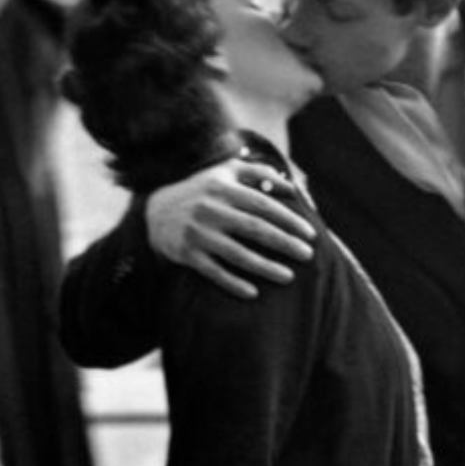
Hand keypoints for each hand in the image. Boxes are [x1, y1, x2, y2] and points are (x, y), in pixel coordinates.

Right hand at [145, 158, 315, 298]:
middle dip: (284, 243)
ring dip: (265, 267)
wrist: (154, 211)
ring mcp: (198, 233)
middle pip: (255, 229)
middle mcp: (211, 210)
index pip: (262, 205)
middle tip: (308, 255)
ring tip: (289, 276)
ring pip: (237, 254)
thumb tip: (290, 185)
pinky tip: (253, 293)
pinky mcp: (187, 254)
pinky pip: (214, 272)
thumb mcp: (224, 173)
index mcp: (223, 189)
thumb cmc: (201, 190)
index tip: (310, 234)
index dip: (288, 220)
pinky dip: (233, 283)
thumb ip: (258, 172)